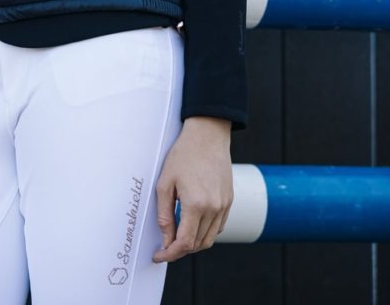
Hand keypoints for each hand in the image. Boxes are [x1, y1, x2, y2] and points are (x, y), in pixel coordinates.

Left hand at [152, 116, 232, 263]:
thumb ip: (164, 213)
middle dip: (180, 250)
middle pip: (198, 244)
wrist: (207, 135)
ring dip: (194, 243)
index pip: (184, 243)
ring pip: (210, 238)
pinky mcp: (229, 200)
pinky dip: (206, 232)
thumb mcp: (165, 182)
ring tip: (178, 237)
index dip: (170, 253)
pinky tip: (194, 224)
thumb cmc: (184, 154)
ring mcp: (224, 205)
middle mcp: (214, 208)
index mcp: (196, 204)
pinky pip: (219, 227)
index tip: (159, 255)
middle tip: (165, 247)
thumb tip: (165, 237)